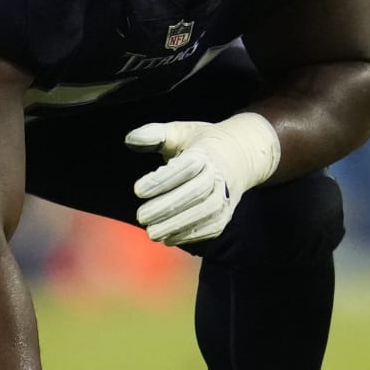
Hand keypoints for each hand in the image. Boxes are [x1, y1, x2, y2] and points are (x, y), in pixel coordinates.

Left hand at [125, 113, 279, 245]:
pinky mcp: (226, 215)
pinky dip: (189, 235)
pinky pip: (209, 228)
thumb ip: (154, 134)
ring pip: (204, 213)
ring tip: (151, 231)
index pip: (185, 167)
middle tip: (140, 216)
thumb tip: (130, 139)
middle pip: (195, 193)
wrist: (240, 157)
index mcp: (206, 153)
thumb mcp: (179, 132)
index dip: (162, 180)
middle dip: (167, 207)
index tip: (137, 190)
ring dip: (177, 225)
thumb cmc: (201, 144)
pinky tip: (167, 238)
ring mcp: (225, 197)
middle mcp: (219, 175)